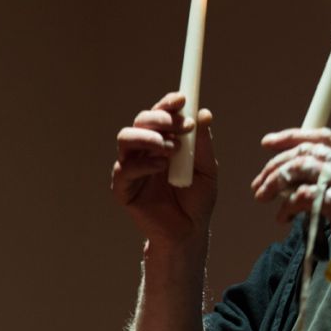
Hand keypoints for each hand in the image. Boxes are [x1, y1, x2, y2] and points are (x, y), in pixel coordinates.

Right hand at [112, 92, 217, 248]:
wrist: (190, 231)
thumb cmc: (198, 199)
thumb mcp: (208, 168)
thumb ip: (202, 143)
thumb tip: (204, 113)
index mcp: (164, 141)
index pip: (160, 114)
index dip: (168, 103)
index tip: (184, 99)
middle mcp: (144, 150)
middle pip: (141, 120)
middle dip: (161, 118)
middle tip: (183, 126)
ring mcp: (131, 168)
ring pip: (126, 138)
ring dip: (149, 136)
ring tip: (171, 147)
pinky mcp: (123, 189)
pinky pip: (124, 170)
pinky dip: (144, 164)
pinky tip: (162, 166)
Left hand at [250, 128, 330, 309]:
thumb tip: (291, 180)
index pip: (324, 138)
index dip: (292, 137)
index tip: (267, 143)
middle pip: (308, 151)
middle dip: (276, 165)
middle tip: (259, 185)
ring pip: (302, 168)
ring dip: (275, 183)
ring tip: (263, 198)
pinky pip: (303, 195)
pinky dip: (287, 206)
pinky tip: (283, 219)